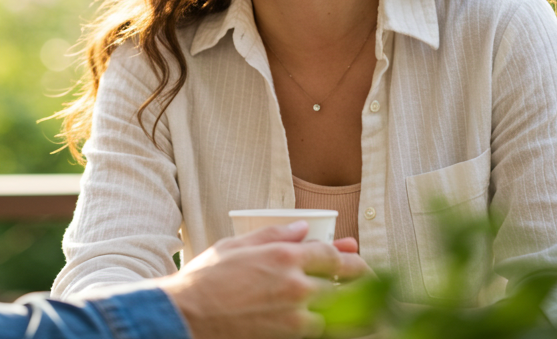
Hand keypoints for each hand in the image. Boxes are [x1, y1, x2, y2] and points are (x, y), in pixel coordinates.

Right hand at [157, 221, 370, 338]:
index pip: (333, 255)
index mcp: (284, 256)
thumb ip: (273, 235)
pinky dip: (332, 328)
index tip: (356, 260)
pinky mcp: (288, 337)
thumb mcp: (235, 246)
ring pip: (341, 314)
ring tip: (368, 311)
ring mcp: (295, 316)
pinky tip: (337, 325)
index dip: (350, 257)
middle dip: (360, 283)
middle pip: (346, 284)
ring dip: (354, 311)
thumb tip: (302, 228)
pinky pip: (322, 332)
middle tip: (371, 285)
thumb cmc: (204, 280)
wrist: (185, 317)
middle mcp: (297, 285)